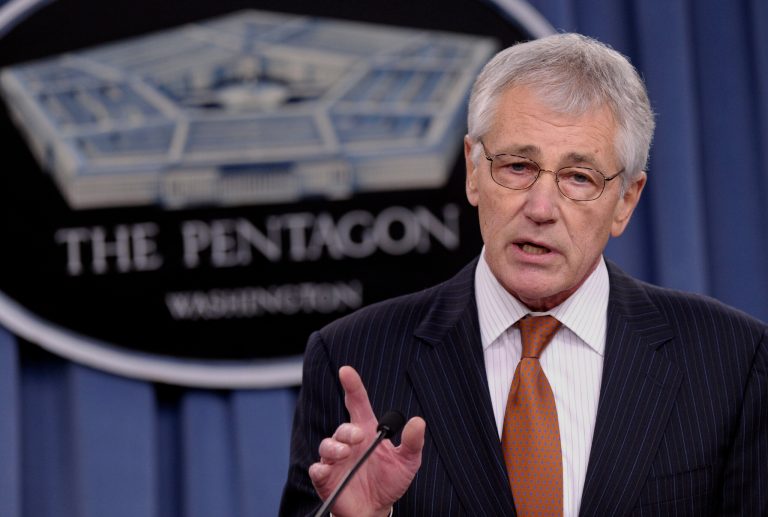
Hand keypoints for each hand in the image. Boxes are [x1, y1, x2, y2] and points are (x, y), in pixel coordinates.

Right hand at [308, 366, 425, 516]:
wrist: (375, 511)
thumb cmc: (390, 481)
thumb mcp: (407, 461)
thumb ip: (413, 442)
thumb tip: (418, 421)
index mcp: (366, 431)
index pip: (357, 402)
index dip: (352, 385)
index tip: (346, 371)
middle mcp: (348, 443)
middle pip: (343, 428)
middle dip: (347, 430)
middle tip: (358, 436)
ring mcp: (335, 460)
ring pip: (327, 446)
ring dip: (334, 447)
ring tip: (346, 453)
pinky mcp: (326, 478)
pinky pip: (317, 469)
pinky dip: (320, 468)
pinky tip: (327, 469)